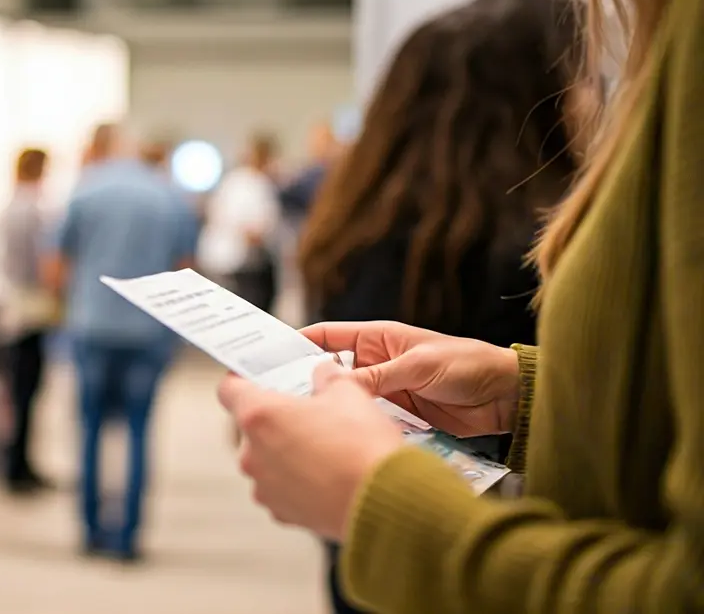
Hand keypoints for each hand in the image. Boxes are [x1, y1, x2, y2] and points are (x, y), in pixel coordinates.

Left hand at [219, 361, 403, 538]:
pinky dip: (299, 482)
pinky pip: (283, 489)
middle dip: (278, 420)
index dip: (241, 381)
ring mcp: (264, 487)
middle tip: (309, 415)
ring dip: (288, 453)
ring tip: (325, 450)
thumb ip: (328, 377)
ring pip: (268, 460)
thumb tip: (324, 373)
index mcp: (259, 416)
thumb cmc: (361, 446)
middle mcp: (252, 454)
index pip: (229, 390)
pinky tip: (328, 477)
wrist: (384, 503)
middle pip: (252, 428)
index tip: (254, 380)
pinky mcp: (281, 512)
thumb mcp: (349, 393)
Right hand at [301, 321, 520, 436]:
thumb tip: (337, 384)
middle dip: (308, 383)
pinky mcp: (398, 417)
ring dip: (332, 410)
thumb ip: (378, 376)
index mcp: (378, 338)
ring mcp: (385, 392)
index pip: (327, 336)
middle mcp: (376, 364)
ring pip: (347, 400)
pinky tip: (337, 440)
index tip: (269, 355)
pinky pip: (368, 421)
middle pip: (330, 372)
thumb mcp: (419, 366)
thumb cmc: (467, 365)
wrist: (506, 396)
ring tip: (303, 423)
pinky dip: (356, 428)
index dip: (298, 342)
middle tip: (279, 399)